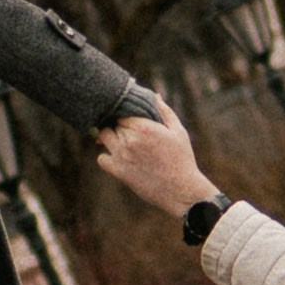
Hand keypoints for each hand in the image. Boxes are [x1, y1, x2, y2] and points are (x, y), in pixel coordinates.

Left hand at [94, 95, 219, 221]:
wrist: (181, 189)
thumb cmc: (182, 159)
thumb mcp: (178, 131)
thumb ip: (164, 111)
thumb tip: (154, 95)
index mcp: (144, 127)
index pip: (121, 112)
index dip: (124, 114)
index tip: (129, 118)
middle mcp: (129, 139)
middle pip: (112, 123)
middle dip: (117, 125)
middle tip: (126, 130)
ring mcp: (122, 156)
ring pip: (103, 137)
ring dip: (109, 138)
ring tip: (121, 142)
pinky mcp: (119, 172)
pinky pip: (101, 159)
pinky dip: (106, 157)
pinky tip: (118, 157)